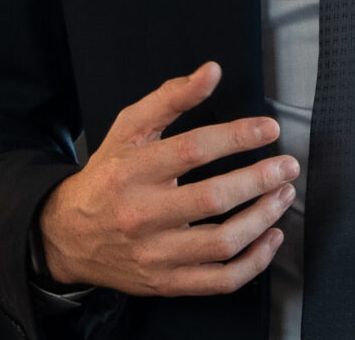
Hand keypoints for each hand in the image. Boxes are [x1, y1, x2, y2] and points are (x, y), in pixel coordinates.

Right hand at [36, 62, 293, 296]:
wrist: (67, 236)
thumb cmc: (108, 176)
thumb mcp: (128, 130)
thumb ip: (170, 98)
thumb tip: (212, 71)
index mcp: (132, 171)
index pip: (193, 150)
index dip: (238, 137)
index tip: (270, 129)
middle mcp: (141, 215)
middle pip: (212, 200)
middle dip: (260, 180)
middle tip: (287, 166)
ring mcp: (155, 254)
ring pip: (221, 243)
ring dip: (263, 218)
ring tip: (284, 195)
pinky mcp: (166, 282)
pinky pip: (220, 281)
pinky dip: (254, 262)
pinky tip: (272, 237)